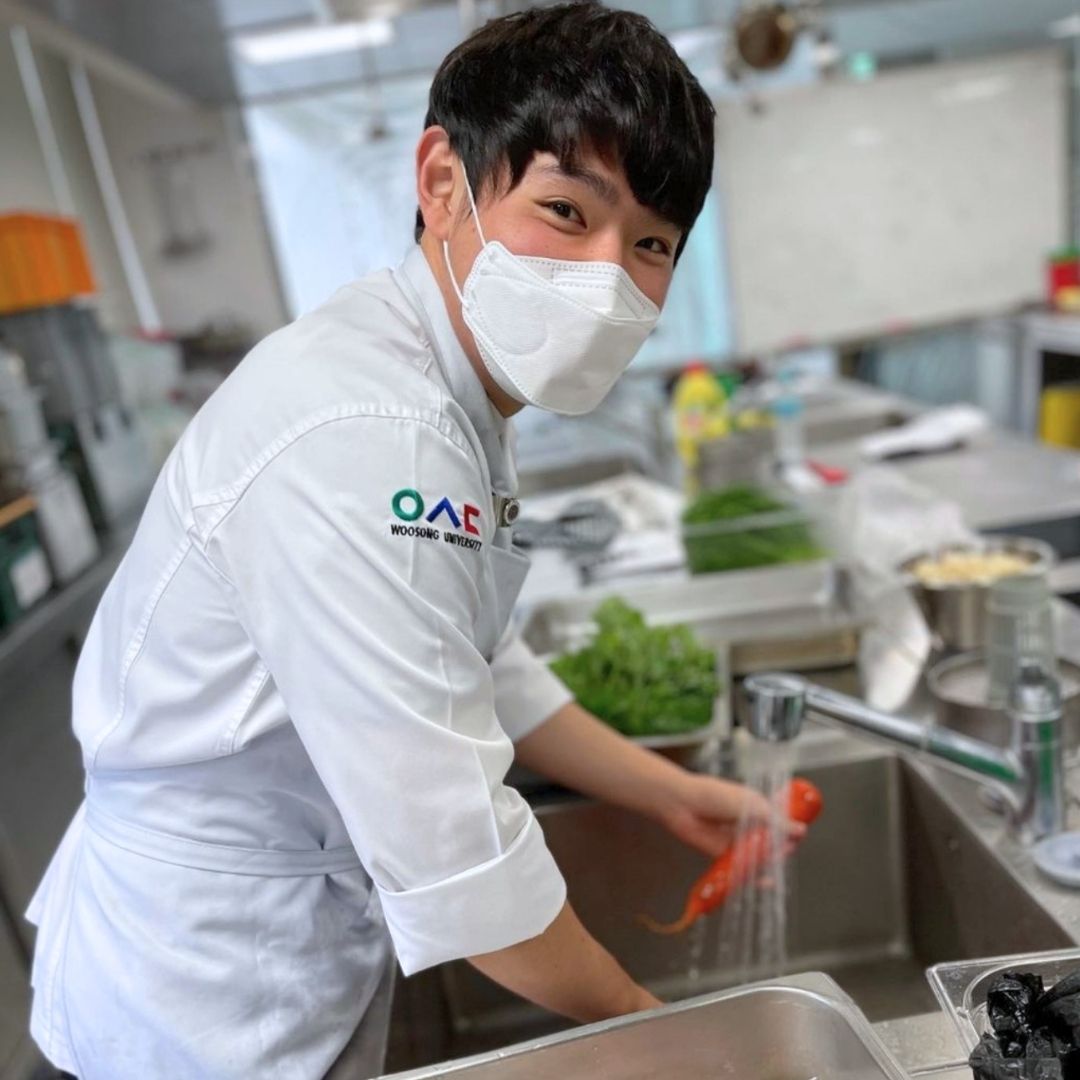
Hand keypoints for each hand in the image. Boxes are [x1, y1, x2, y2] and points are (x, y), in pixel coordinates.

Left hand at [657, 772, 806, 861]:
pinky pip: (743, 868)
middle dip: (781, 847)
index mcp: (756, 807)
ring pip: (759, 857)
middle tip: (788, 849)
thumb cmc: (715, 796)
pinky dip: (754, 876)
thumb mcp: (751, 805)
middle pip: (772, 842)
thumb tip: (800, 830)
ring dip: (769, 861)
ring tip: (775, 860)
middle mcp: (748, 825)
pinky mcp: (725, 856)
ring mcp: (737, 841)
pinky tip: (766, 882)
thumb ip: (776, 821)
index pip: (780, 822)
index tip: (800, 835)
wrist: (683, 804)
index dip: (790, 829)